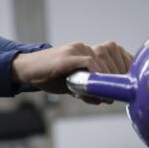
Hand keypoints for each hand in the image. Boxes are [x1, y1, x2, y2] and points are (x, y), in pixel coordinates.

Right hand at [12, 41, 132, 103]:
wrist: (26, 69)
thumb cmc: (48, 76)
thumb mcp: (71, 85)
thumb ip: (87, 89)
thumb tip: (105, 99)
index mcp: (86, 52)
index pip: (111, 58)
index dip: (119, 73)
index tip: (121, 88)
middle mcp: (83, 48)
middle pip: (109, 60)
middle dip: (113, 79)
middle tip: (112, 96)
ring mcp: (76, 50)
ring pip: (101, 63)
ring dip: (105, 80)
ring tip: (104, 96)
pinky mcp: (68, 56)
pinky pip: (89, 63)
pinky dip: (96, 75)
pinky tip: (97, 86)